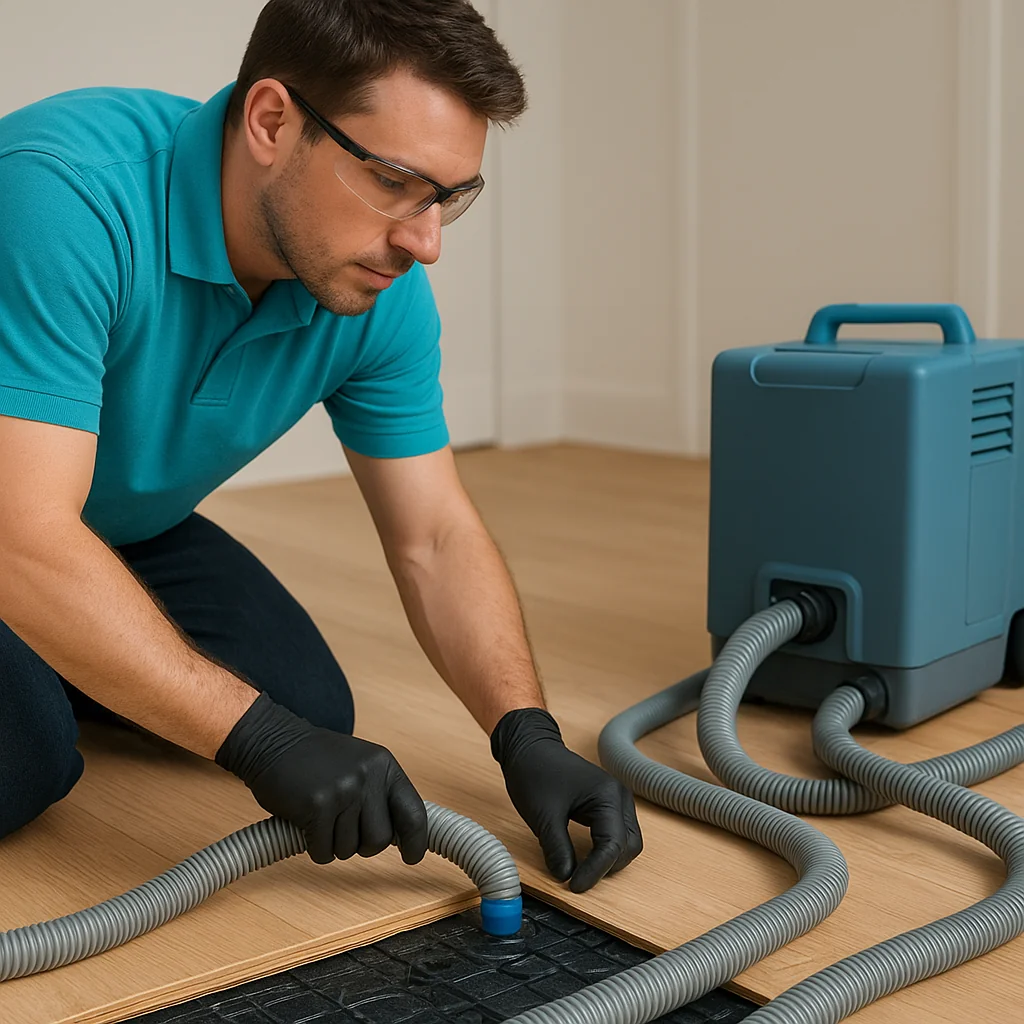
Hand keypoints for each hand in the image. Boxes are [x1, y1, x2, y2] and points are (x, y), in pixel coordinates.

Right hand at [215, 691, 427, 865]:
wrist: (273, 741)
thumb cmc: (315, 759)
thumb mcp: (360, 764)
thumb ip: (381, 793)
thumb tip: (402, 836)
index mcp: (384, 765)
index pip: (414, 812)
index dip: (415, 841)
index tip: (411, 856)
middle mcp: (368, 776)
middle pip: (380, 840)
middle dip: (361, 844)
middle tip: (342, 829)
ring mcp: (343, 790)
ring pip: (349, 849)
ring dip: (333, 844)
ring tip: (321, 818)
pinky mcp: (317, 805)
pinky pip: (323, 851)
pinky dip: (312, 847)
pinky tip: (305, 825)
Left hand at [490, 707, 642, 891]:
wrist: (528, 747)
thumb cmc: (535, 773)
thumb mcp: (543, 816)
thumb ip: (557, 849)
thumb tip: (566, 877)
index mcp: (608, 795)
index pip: (612, 845)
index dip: (595, 871)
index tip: (575, 886)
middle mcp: (619, 796)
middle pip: (628, 845)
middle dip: (607, 866)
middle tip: (579, 881)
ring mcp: (616, 798)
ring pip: (626, 841)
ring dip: (608, 859)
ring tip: (582, 871)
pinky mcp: (608, 802)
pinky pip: (616, 832)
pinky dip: (605, 848)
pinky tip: (586, 856)